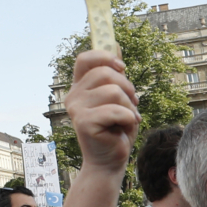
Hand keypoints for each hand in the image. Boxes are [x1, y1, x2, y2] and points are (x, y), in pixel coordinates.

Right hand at [64, 50, 139, 170]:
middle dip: (127, 86)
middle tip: (133, 103)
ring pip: (113, 91)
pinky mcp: (84, 123)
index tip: (121, 67)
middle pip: (105, 73)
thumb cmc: (115, 130)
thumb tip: (115, 44)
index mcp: (80, 88)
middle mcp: (74, 96)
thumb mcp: (119, 98)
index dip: (104, 56)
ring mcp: (77, 109)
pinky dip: (129, 118)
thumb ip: (114, 75)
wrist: (109, 162)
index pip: (85, 59)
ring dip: (130, 105)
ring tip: (129, 118)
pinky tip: (125, 127)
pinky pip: (116, 110)